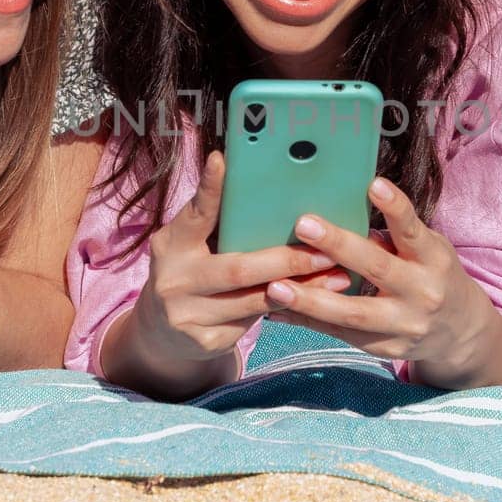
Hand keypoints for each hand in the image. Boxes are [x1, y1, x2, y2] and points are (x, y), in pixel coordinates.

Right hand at [119, 151, 336, 374]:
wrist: (164, 332)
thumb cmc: (193, 273)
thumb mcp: (193, 246)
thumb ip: (218, 223)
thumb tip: (265, 186)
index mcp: (171, 245)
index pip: (194, 213)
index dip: (209, 188)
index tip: (222, 160)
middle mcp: (174, 279)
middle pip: (238, 268)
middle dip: (287, 259)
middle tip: (326, 250)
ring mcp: (187, 314)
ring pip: (255, 300)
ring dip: (301, 287)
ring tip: (337, 275)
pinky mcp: (206, 341)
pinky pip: (256, 322)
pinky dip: (288, 307)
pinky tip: (317, 302)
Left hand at [269, 177, 501, 388]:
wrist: (460, 332)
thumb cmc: (434, 275)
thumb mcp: (427, 251)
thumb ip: (394, 237)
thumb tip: (344, 213)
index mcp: (433, 260)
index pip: (413, 231)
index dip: (395, 208)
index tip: (374, 185)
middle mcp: (422, 293)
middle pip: (378, 269)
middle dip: (339, 246)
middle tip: (303, 224)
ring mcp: (403, 325)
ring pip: (353, 313)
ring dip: (312, 300)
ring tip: (276, 287)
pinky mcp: (385, 349)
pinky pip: (341, 335)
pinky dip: (308, 322)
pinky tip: (277, 310)